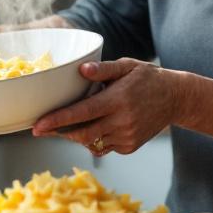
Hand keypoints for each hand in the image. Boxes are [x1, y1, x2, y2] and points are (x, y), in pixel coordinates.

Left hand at [30, 58, 183, 155]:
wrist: (175, 98)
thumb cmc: (147, 78)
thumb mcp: (127, 66)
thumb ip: (103, 69)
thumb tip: (80, 69)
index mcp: (117, 99)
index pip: (81, 113)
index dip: (57, 120)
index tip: (37, 126)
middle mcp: (122, 121)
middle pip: (82, 135)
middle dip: (60, 133)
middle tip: (45, 126)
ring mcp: (127, 137)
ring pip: (91, 143)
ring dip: (76, 135)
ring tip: (70, 123)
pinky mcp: (129, 147)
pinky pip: (103, 147)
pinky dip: (93, 139)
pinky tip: (96, 125)